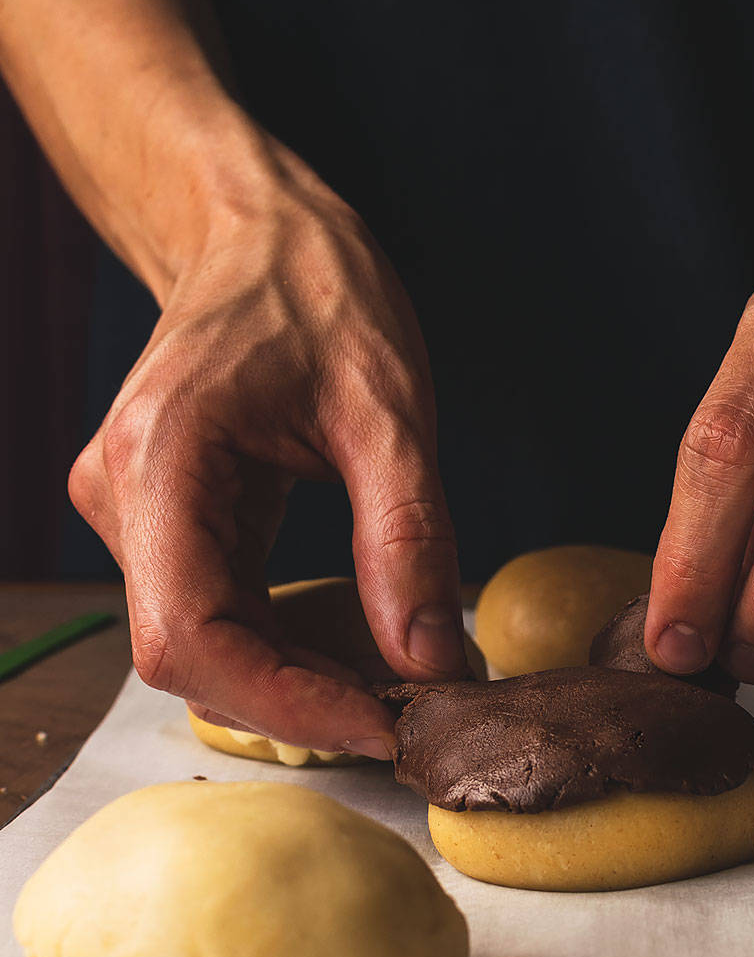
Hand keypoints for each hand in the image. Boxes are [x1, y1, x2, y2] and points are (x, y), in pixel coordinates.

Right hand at [69, 141, 465, 756]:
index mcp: (161, 459)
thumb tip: (431, 662)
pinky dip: (283, 643)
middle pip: (192, 654)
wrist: (259, 232)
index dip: (285, 702)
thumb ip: (407, 538)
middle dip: (300, 698)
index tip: (384, 725)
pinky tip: (350, 639)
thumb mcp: (388, 408)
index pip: (190, 635)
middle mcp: (120, 494)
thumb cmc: (317, 291)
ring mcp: (130, 509)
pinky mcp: (160, 517)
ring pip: (202, 642)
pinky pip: (213, 610)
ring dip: (295, 676)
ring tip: (390, 674)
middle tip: (406, 708)